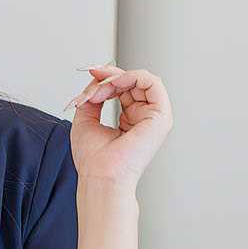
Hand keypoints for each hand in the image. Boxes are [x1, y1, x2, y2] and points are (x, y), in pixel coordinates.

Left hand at [63, 63, 172, 186]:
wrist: (100, 176)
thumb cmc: (93, 159)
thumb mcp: (86, 118)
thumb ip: (93, 96)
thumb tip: (97, 79)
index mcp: (131, 120)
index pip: (124, 88)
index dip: (107, 77)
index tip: (91, 72)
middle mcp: (144, 117)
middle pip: (133, 81)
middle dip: (110, 75)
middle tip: (94, 76)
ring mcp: (155, 117)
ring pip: (142, 79)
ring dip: (117, 77)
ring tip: (101, 87)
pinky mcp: (161, 117)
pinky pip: (153, 83)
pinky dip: (132, 76)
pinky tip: (115, 82)